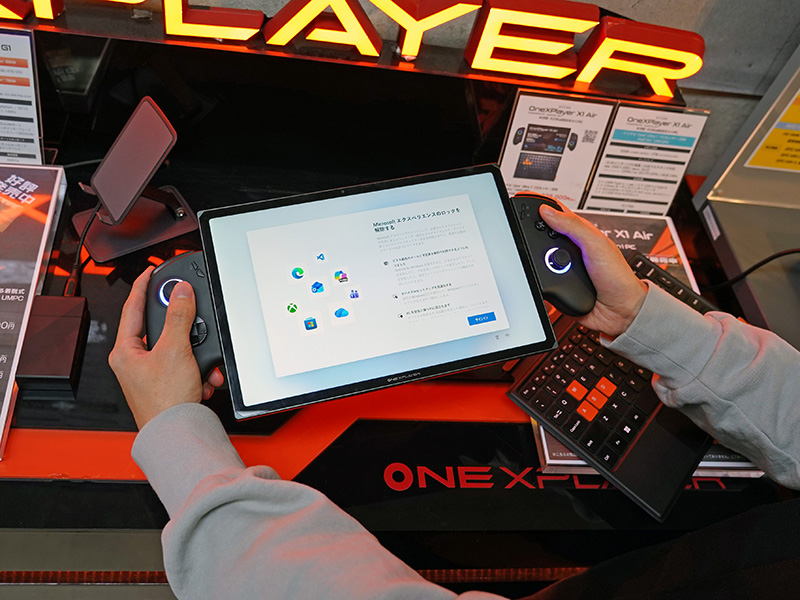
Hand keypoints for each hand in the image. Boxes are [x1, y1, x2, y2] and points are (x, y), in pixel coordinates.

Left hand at [109, 267, 224, 428]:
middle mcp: (135, 361)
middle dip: (185, 328)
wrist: (177, 433)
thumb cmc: (163, 402)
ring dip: (197, 354)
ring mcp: (152, 374)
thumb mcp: (174, 350)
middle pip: (162, 327)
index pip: (133, 307)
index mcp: (125, 350)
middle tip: (193, 318)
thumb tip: (180, 292)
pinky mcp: (170, 384)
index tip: (152, 271)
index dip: (144, 285)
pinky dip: (200, 370)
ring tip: (202, 364)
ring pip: (179, 348)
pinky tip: (202, 379)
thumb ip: (178, 316)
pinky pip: (188, 365)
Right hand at [539, 202, 647, 337]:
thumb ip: (573, 227)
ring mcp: (564, 268)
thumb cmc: (618, 277)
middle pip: (542, 236)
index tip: (524, 203)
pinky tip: (547, 281)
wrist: (620, 311)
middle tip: (526, 237)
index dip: (541, 206)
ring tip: (549, 266)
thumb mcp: (596, 245)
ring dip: (538, 263)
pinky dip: (540, 281)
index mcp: (581, 233)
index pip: (557, 213)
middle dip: (533, 238)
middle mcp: (571, 249)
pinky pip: (541, 280)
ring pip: (539, 259)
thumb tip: (548, 211)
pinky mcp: (558, 285)